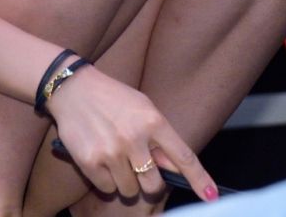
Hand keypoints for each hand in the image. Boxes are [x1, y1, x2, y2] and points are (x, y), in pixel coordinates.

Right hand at [47, 65, 217, 202]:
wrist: (72, 88)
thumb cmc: (112, 98)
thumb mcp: (143, 107)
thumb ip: (159, 137)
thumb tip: (173, 168)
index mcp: (153, 121)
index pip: (183, 157)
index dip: (200, 180)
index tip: (212, 197)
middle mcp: (134, 137)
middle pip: (153, 184)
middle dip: (148, 183)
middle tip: (138, 168)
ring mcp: (112, 151)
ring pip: (129, 190)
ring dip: (125, 181)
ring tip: (114, 157)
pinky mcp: (90, 161)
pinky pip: (108, 188)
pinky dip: (106, 180)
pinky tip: (99, 158)